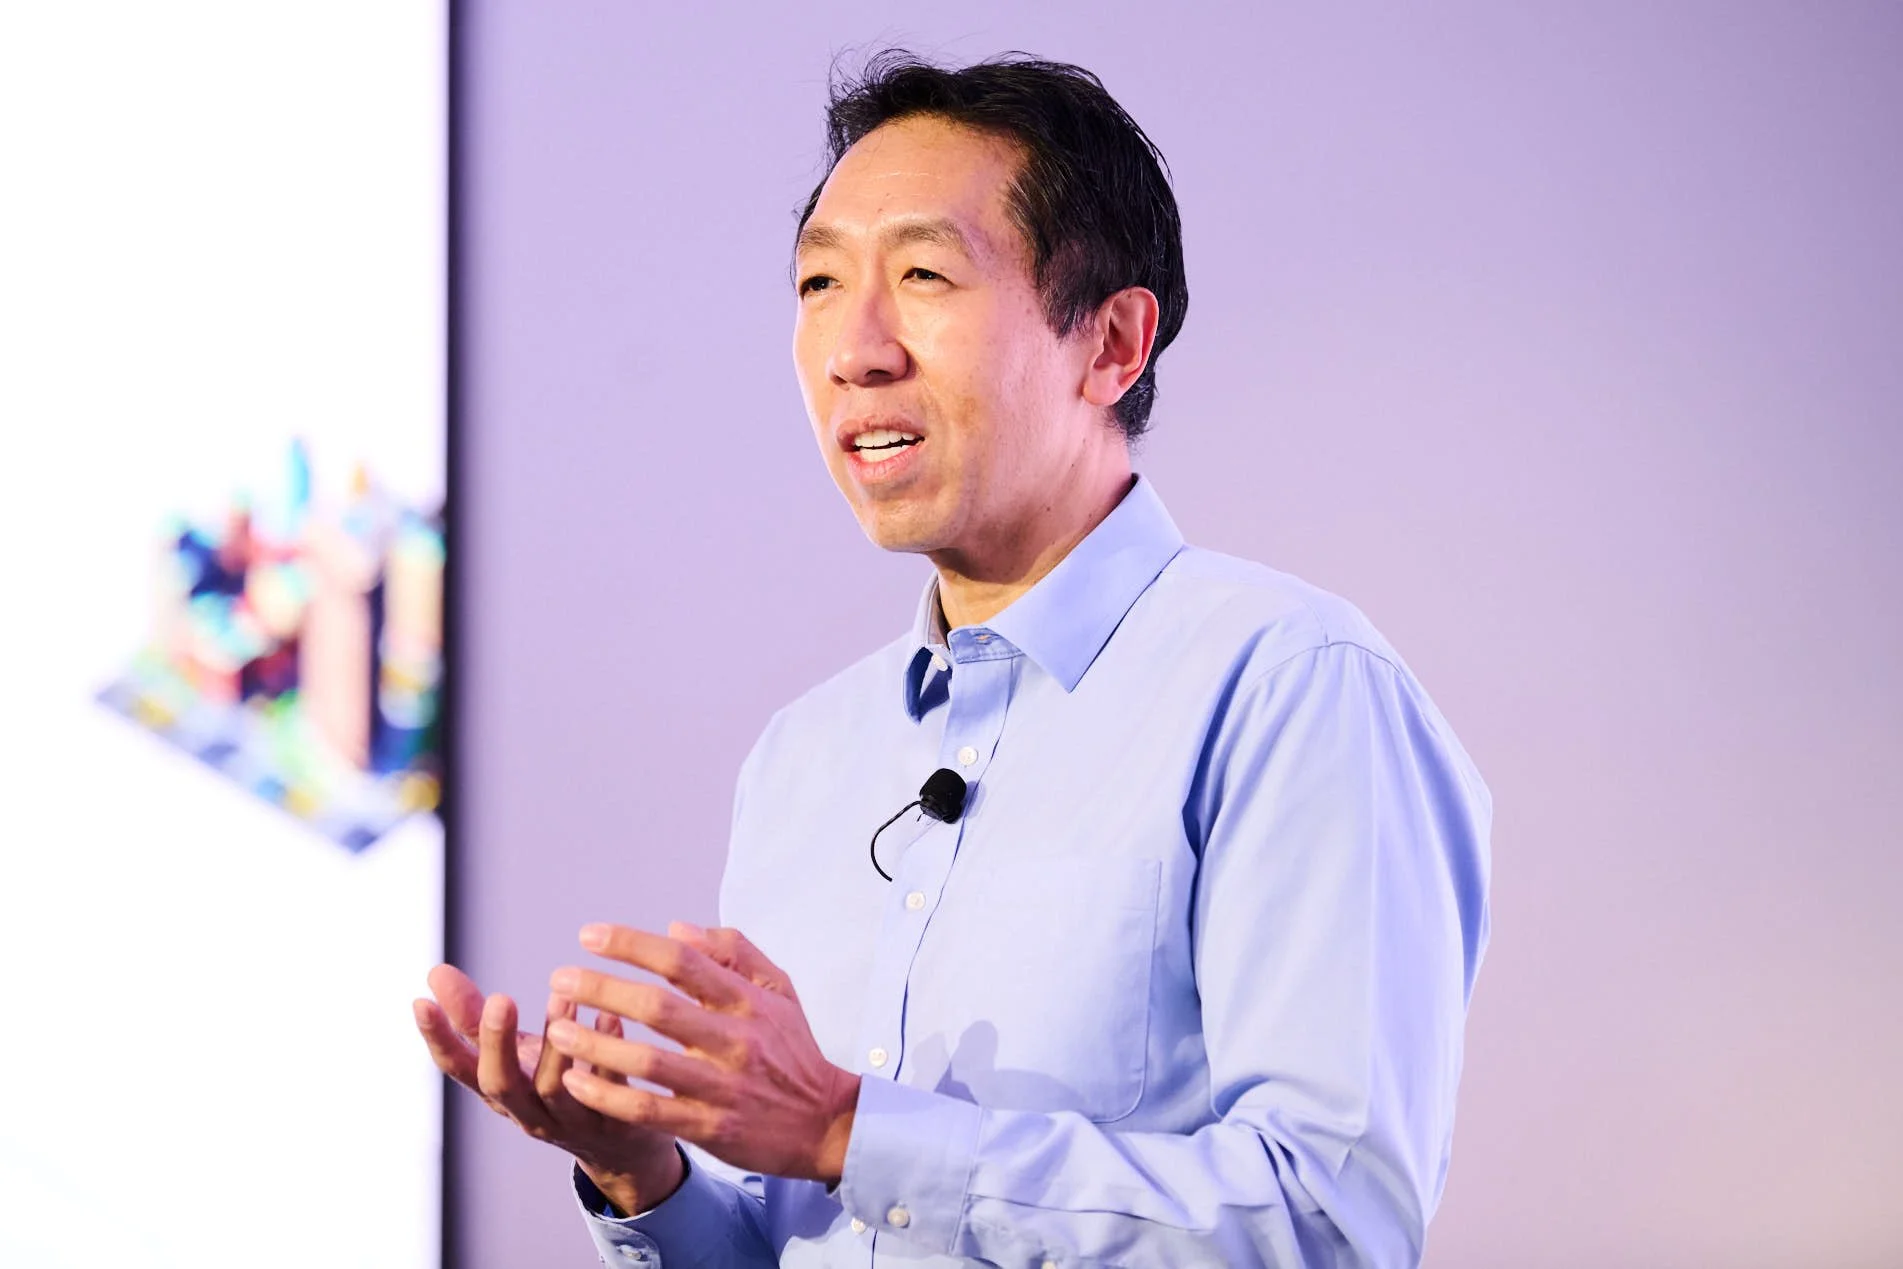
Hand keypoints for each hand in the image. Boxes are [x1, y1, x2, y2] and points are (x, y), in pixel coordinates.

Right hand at [412, 963, 684, 1210]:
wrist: (620, 1148)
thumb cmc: (556, 1086)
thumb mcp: (515, 1055)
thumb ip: (476, 1018)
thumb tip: (434, 973)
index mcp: (498, 1093)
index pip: (457, 1069)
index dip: (437, 1039)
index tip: (421, 1002)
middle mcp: (528, 1111)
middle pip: (501, 1084)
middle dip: (497, 1043)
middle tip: (499, 999)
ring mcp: (571, 1121)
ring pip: (555, 1089)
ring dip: (556, 1044)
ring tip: (563, 997)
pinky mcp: (616, 1122)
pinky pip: (611, 1088)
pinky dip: (608, 1053)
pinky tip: (609, 1017)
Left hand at [545, 922, 861, 1184]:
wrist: (825, 1122)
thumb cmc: (793, 1049)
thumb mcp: (778, 989)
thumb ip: (734, 951)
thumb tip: (676, 928)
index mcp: (747, 1001)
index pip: (683, 961)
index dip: (632, 944)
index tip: (590, 935)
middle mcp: (734, 1040)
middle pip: (657, 1006)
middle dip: (602, 987)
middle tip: (560, 977)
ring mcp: (721, 1086)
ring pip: (647, 1060)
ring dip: (595, 1043)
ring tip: (556, 1030)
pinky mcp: (710, 1127)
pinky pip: (649, 1109)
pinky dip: (609, 1094)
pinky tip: (576, 1081)